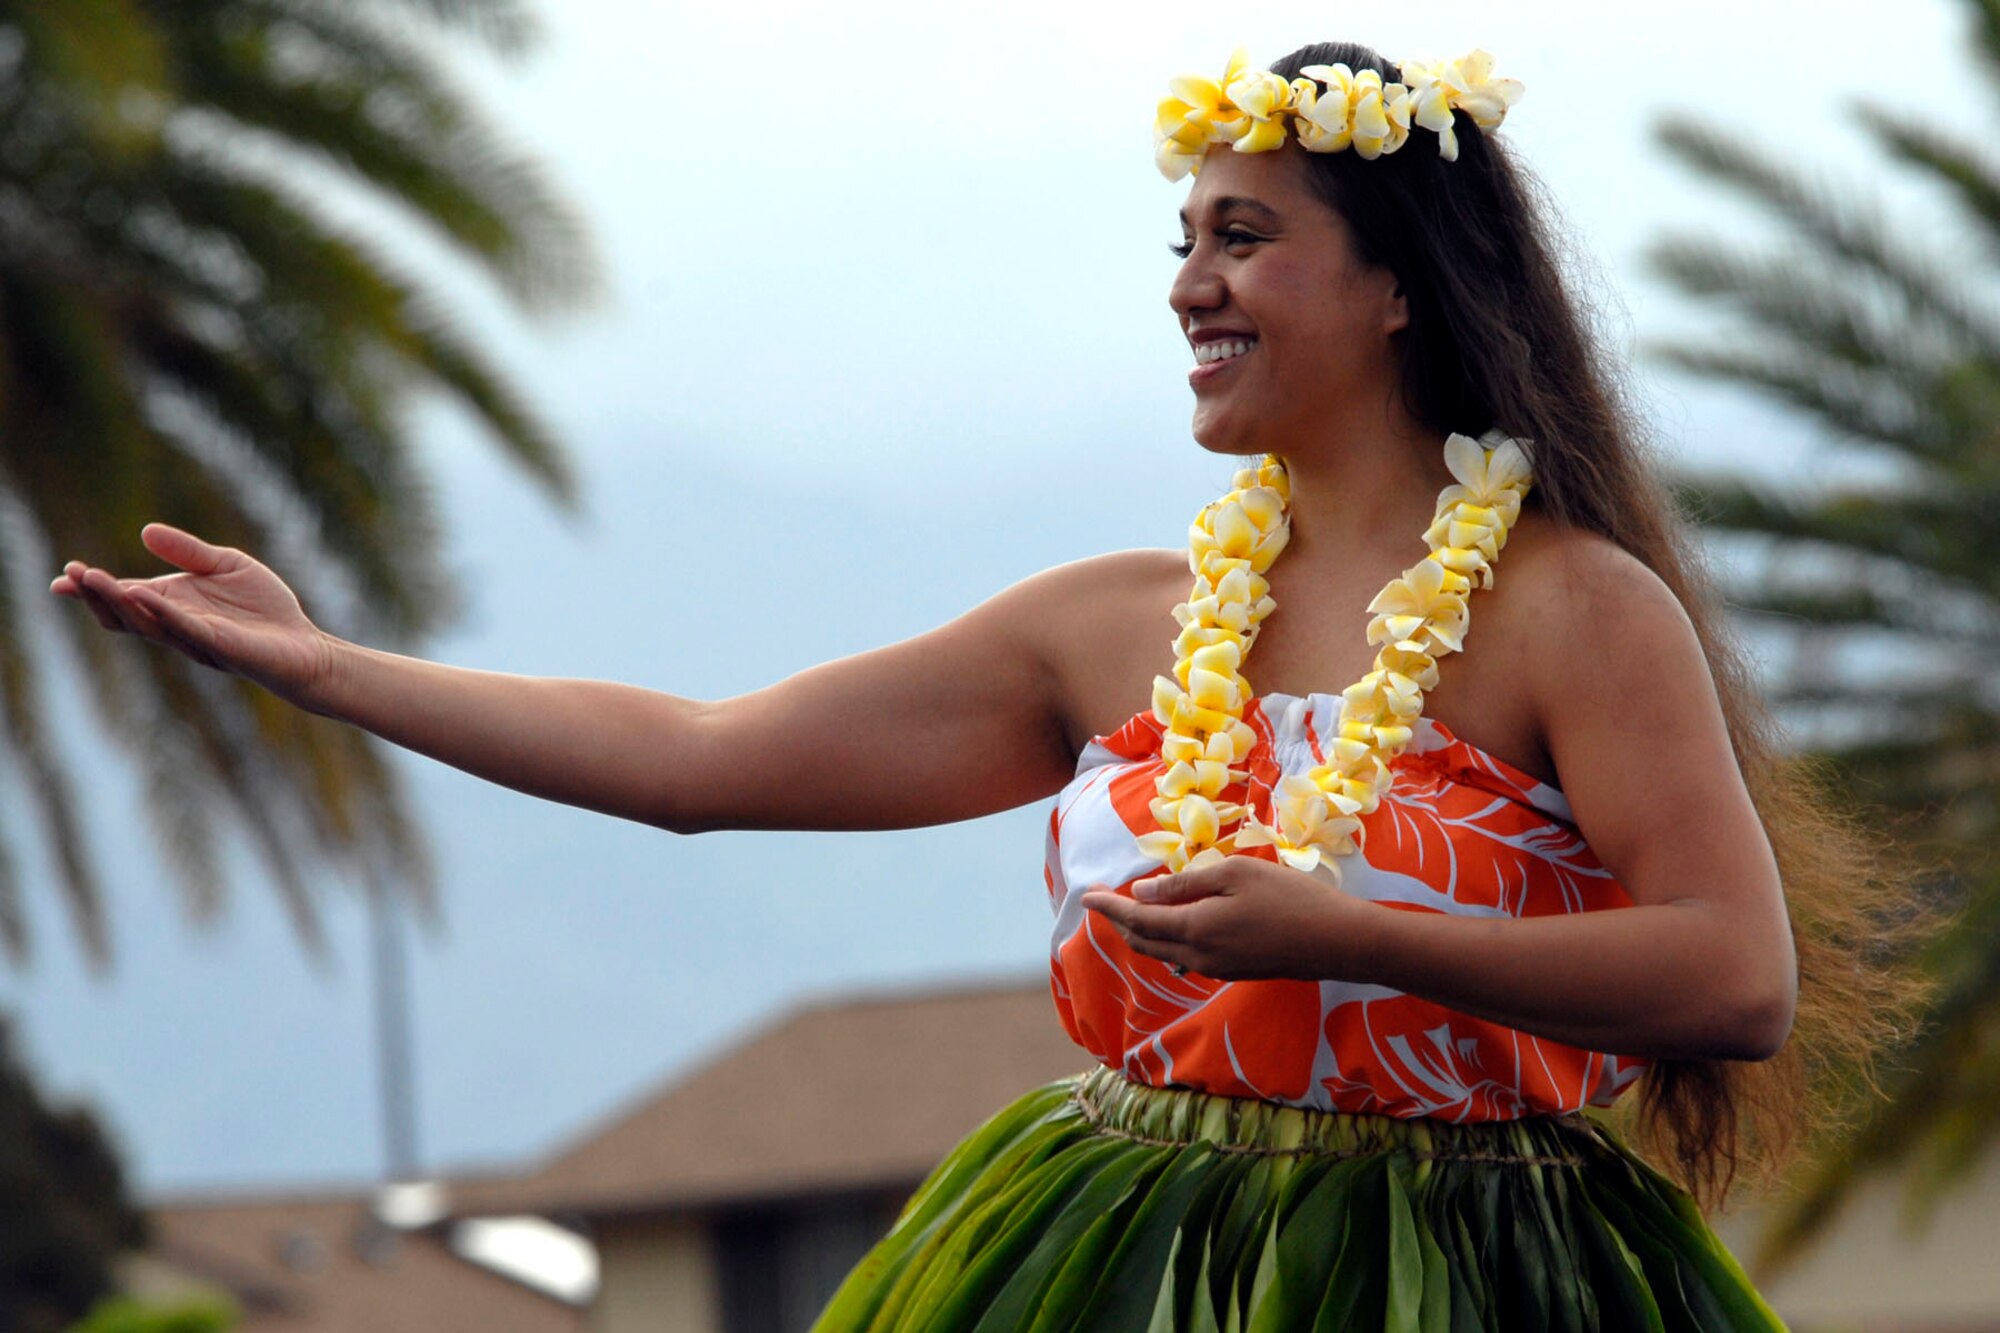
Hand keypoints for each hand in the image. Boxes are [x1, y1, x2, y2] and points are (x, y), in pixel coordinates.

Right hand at [49, 524, 335, 702]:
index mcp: (173, 604)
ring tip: (94, 580)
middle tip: (71, 576)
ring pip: (147, 625)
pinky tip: (145, 598)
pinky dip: (165, 614)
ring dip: (120, 603)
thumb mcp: (226, 565)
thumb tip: (146, 530)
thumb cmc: (265, 608)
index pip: (124, 597)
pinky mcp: (222, 647)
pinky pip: (187, 630)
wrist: (304, 645)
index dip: (93, 589)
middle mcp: (176, 625)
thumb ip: (189, 551)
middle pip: (124, 615)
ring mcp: (196, 639)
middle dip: (96, 596)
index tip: (63, 576)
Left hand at [1078, 856, 1371, 981]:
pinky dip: (1167, 942)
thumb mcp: (1235, 875)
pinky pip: (1186, 959)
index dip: (1109, 907)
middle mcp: (1198, 956)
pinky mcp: (1233, 972)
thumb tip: (1142, 892)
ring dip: (1142, 934)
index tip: (1087, 895)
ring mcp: (1216, 969)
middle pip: (1145, 942)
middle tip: (1102, 902)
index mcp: (1194, 928)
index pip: (1138, 918)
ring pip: (1164, 953)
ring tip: (1130, 913)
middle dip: (1120, 922)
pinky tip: (1171, 930)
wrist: (1336, 942)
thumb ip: (1184, 885)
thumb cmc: (1289, 897)